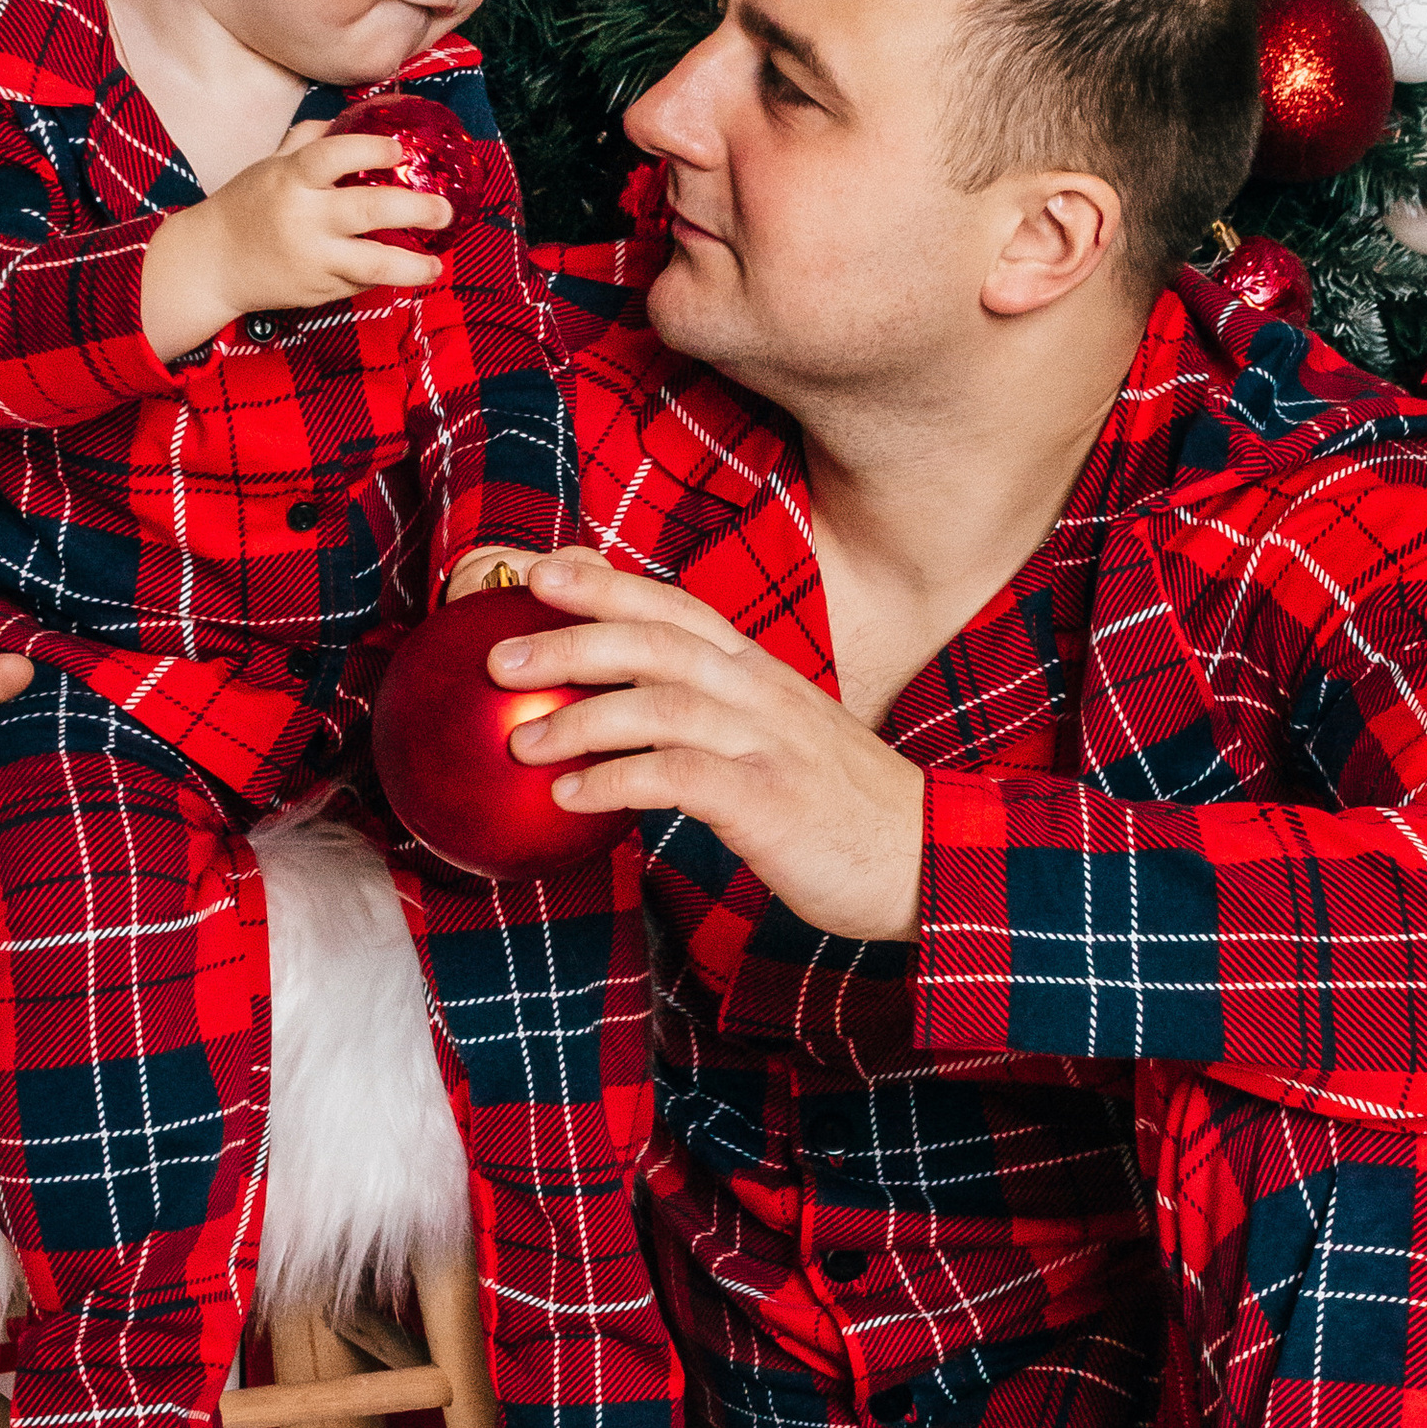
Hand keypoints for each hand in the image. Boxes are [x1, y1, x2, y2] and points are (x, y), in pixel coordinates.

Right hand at [139, 117, 454, 361]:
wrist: (213, 263)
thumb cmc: (248, 206)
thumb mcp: (271, 164)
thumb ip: (310, 140)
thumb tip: (354, 115)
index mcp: (290, 178)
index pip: (333, 156)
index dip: (370, 150)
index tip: (401, 150)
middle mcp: (303, 218)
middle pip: (366, 210)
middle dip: (413, 209)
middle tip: (445, 209)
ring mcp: (313, 258)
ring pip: (371, 263)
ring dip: (411, 266)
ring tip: (436, 266)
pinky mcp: (318, 290)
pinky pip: (360, 283)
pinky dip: (386, 277)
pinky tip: (407, 271)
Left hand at [489, 546, 926, 943]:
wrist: (926, 857)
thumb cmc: (843, 808)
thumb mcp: (780, 740)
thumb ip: (715, 718)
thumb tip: (634, 716)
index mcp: (759, 674)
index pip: (676, 607)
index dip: (606, 582)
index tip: (540, 570)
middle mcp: (760, 693)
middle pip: (655, 640)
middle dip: (572, 638)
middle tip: (500, 655)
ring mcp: (767, 743)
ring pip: (660, 703)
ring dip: (580, 717)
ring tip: (519, 741)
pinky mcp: (768, 801)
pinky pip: (679, 778)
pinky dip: (616, 781)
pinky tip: (570, 797)